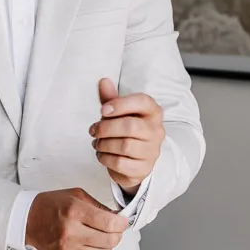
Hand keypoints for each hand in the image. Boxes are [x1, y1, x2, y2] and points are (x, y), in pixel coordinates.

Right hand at [25, 187, 129, 249]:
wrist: (28, 219)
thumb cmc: (52, 205)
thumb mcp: (76, 195)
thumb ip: (99, 206)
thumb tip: (118, 218)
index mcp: (75, 211)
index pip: (109, 224)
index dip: (122, 223)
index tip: (123, 221)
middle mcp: (71, 232)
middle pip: (110, 241)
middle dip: (117, 234)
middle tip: (114, 228)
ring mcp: (68, 248)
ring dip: (106, 244)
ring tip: (99, 235)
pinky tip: (88, 242)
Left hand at [89, 78, 164, 194]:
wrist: (134, 160)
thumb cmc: (126, 131)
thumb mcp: (118, 112)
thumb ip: (110, 98)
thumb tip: (103, 81)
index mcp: (153, 112)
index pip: (142, 102)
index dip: (120, 104)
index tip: (102, 110)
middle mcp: (157, 131)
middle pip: (130, 126)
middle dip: (106, 128)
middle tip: (93, 130)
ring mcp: (152, 151)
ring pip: (125, 146)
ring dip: (104, 144)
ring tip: (97, 143)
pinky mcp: (143, 168)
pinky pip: (120, 163)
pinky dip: (105, 158)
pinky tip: (102, 154)